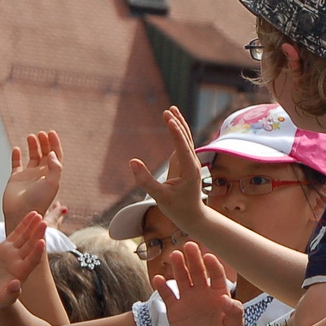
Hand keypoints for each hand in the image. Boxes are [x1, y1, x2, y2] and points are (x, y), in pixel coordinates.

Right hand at [0, 213, 45, 310]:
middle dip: (37, 234)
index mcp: (22, 272)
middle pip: (31, 245)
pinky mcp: (6, 248)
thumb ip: (11, 292)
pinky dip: (23, 225)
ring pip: (25, 237)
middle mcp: (20, 260)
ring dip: (32, 225)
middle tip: (43, 221)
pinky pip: (16, 234)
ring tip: (38, 213)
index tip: (42, 242)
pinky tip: (31, 215)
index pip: (32, 260)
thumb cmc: (0, 299)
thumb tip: (16, 285)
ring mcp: (14, 253)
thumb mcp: (4, 298)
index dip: (36, 252)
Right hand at [3, 131, 64, 223]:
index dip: (54, 144)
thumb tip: (51, 153)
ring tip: (31, 136)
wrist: (22, 212)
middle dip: (44, 143)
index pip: (56, 156)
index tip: (51, 132)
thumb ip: (55, 168)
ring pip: (32, 156)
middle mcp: (41, 174)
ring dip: (32, 146)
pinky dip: (16, 156)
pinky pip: (16, 164)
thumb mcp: (52, 184)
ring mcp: (28, 176)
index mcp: (52, 175)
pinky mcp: (15, 178)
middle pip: (45, 154)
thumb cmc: (39, 200)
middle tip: (41, 133)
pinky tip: (16, 148)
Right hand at [129, 108, 208, 227]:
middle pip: (186, 139)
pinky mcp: (184, 163)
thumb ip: (146, 181)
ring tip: (172, 110)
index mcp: (190, 170)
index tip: (169, 119)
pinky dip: (178, 132)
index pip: (183, 147)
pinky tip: (173, 122)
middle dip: (177, 124)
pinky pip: (182, 144)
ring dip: (179, 124)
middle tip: (167, 110)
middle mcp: (192, 164)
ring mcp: (190, 162)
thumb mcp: (159, 197)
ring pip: (186, 139)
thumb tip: (132, 162)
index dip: (176, 132)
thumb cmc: (177, 208)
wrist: (192, 215)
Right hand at [156, 243, 244, 325]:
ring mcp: (188, 300)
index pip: (216, 276)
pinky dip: (162, 287)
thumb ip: (234, 312)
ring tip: (175, 255)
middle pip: (197, 272)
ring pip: (182, 279)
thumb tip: (225, 298)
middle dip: (194, 259)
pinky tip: (158, 278)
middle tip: (189, 245)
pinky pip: (167, 296)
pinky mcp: (175, 310)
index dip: (212, 266)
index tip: (209, 256)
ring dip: (178, 267)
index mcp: (219, 294)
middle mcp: (203, 293)